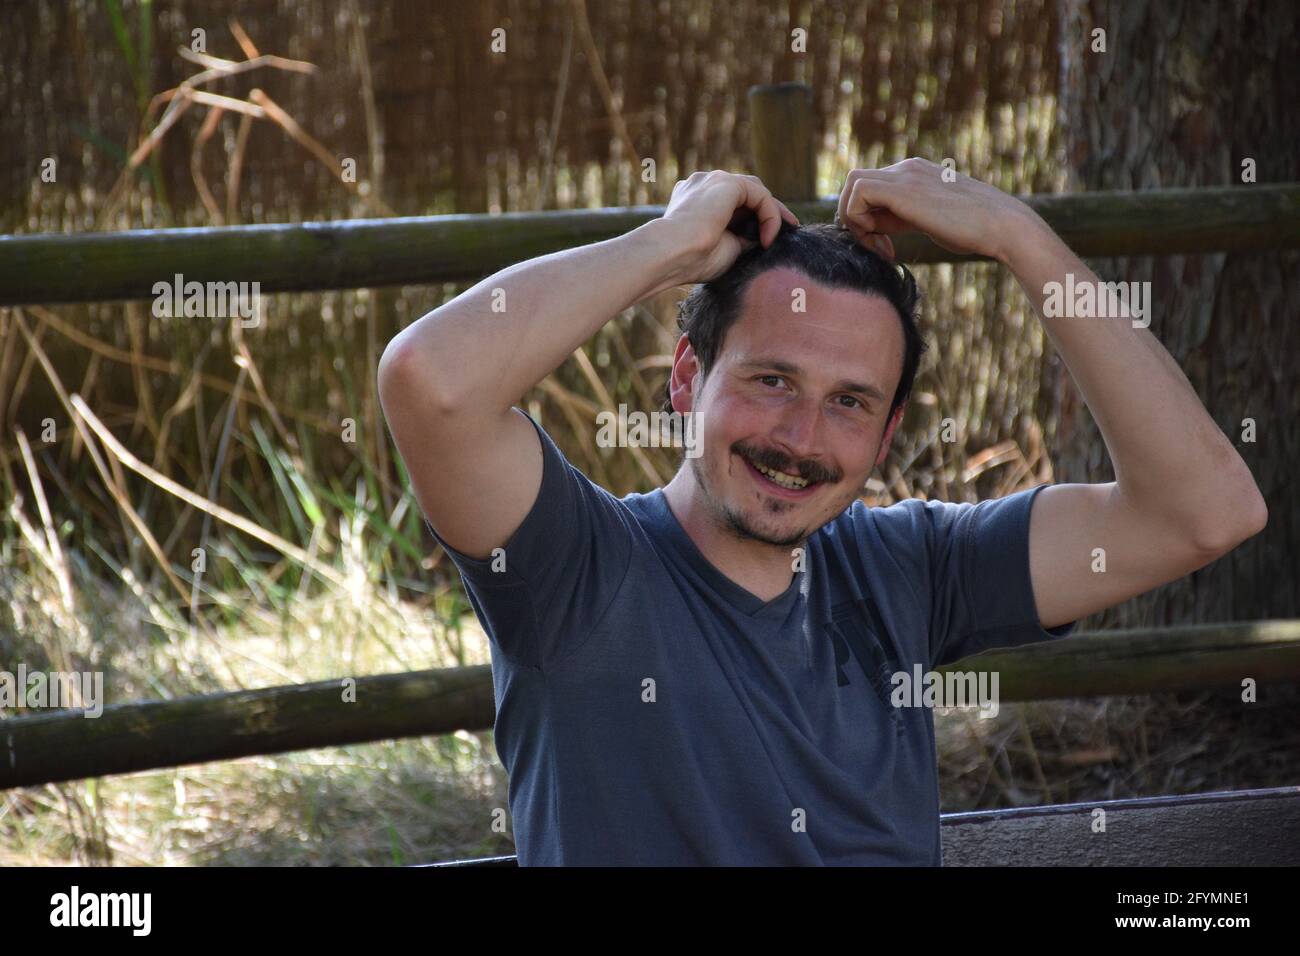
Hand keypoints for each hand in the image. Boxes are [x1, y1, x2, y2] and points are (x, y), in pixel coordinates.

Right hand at [659, 171, 800, 282]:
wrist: (669, 255)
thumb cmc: (689, 260)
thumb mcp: (722, 249)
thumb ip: (740, 238)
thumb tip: (761, 237)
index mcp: (694, 199)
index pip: (733, 201)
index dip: (755, 217)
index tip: (770, 239)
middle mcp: (702, 184)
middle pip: (747, 192)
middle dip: (769, 210)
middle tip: (788, 229)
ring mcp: (712, 180)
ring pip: (755, 191)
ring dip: (772, 213)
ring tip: (782, 234)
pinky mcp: (725, 183)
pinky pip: (759, 195)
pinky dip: (769, 215)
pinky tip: (768, 237)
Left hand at [836, 158, 1033, 261]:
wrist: (1003, 226)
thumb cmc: (974, 230)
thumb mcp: (930, 220)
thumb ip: (904, 218)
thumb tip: (879, 229)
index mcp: (914, 174)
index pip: (869, 188)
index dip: (866, 219)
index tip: (885, 247)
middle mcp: (907, 169)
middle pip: (856, 183)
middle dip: (855, 219)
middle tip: (877, 247)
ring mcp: (906, 175)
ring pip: (852, 184)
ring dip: (855, 221)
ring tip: (880, 248)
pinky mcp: (904, 189)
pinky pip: (858, 194)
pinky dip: (859, 222)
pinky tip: (883, 244)